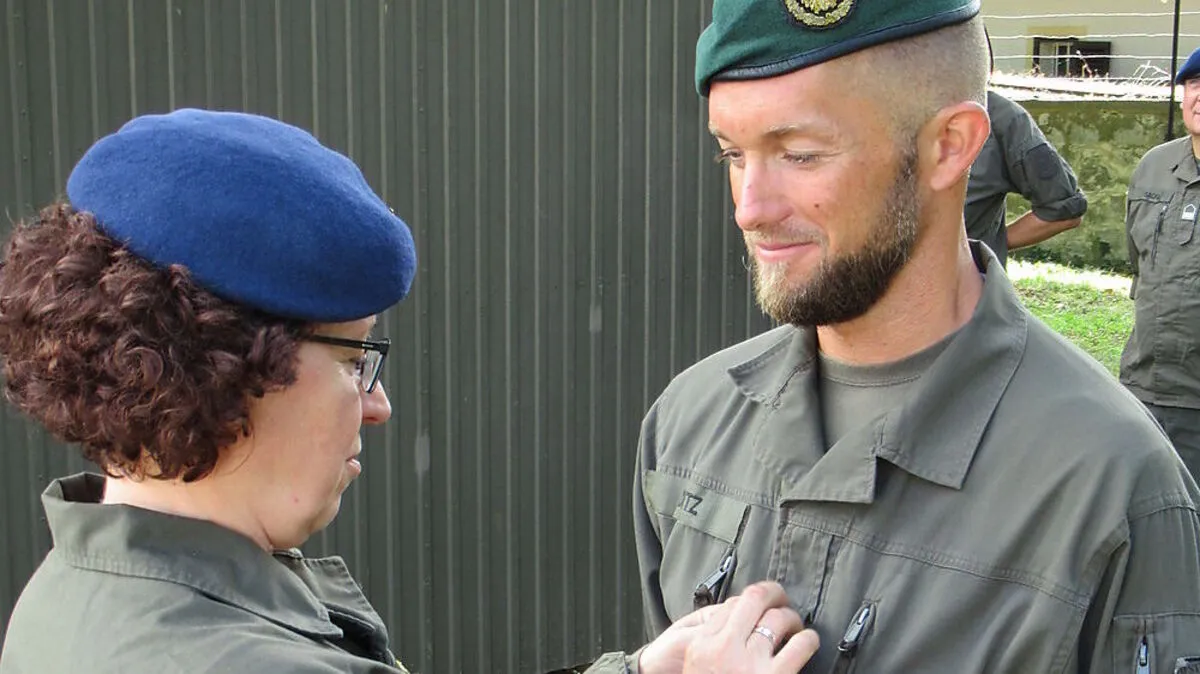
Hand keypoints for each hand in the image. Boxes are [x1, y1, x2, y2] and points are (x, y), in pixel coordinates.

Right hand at [638, 581, 818, 673]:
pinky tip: (809, 641)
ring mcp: (750, 663)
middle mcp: (724, 648)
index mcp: (701, 644)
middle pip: (754, 598)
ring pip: (778, 619)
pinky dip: (809, 639)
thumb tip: (738, 619)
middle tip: (782, 598)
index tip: (759, 606)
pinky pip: (801, 645)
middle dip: (773, 592)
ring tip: (795, 625)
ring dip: (791, 618)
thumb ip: (711, 642)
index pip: (730, 604)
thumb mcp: (695, 665)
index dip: (750, 602)